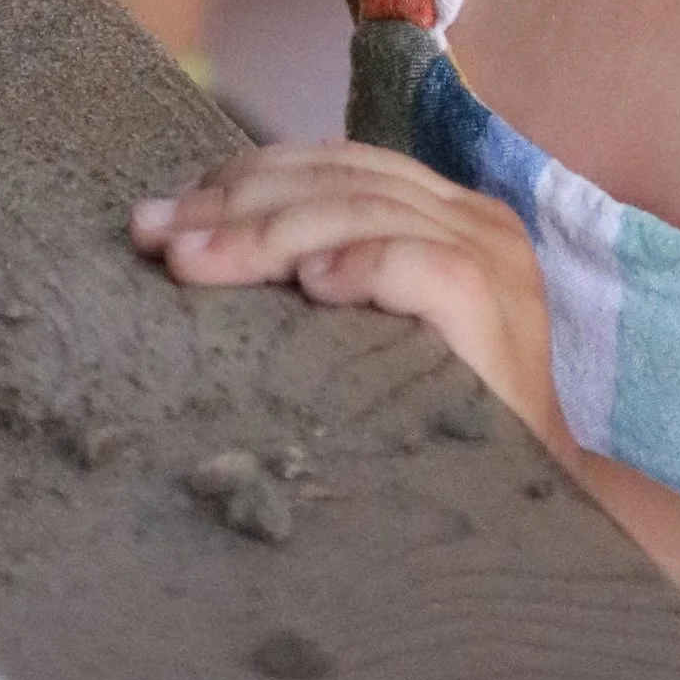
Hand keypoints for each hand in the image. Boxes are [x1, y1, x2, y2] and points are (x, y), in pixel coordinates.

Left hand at [131, 142, 571, 450]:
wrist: (525, 513)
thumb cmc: (428, 427)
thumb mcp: (368, 334)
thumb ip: (318, 276)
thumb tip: (192, 246)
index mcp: (448, 214)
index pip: (338, 166)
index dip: (247, 177)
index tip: (168, 214)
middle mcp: (477, 221)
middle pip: (340, 181)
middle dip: (234, 203)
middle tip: (154, 235)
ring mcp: (494, 260)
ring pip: (364, 212)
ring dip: (264, 234)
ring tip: (191, 262)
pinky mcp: (498, 310)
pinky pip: (422, 267)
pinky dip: (360, 264)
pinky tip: (308, 285)